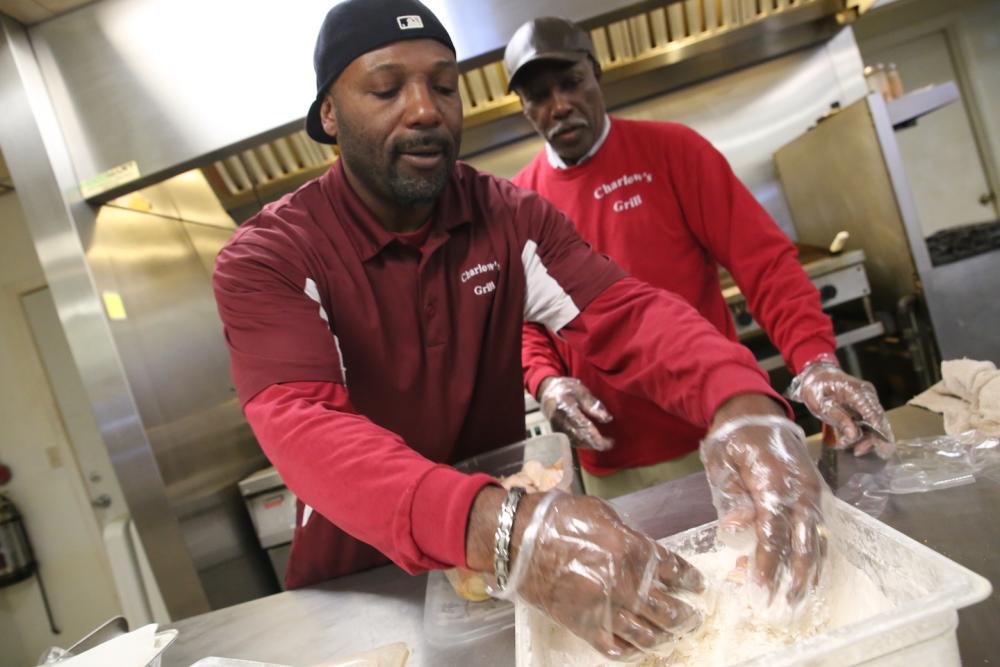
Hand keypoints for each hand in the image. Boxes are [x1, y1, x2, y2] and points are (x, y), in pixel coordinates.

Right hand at [501, 493, 703, 660]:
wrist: (519, 539)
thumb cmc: (558, 518)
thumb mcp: (602, 514)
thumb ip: (627, 533)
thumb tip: (641, 549)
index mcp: (632, 549)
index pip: (674, 570)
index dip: (690, 580)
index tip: (697, 586)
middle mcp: (625, 583)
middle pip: (667, 609)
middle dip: (685, 616)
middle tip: (693, 618)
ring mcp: (606, 608)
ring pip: (648, 634)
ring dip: (665, 636)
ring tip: (672, 636)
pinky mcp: (585, 626)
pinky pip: (617, 649)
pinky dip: (633, 652)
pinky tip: (640, 649)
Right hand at [538, 376, 613, 450]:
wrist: (546, 391)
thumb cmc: (566, 389)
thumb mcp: (581, 391)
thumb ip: (593, 405)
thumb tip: (607, 419)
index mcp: (566, 407)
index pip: (583, 425)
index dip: (596, 436)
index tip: (609, 441)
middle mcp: (559, 419)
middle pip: (579, 436)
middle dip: (595, 443)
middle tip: (609, 444)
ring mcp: (556, 427)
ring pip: (575, 441)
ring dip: (589, 444)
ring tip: (603, 443)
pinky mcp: (556, 431)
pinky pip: (570, 440)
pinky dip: (582, 443)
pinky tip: (591, 442)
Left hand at [701, 410, 826, 604]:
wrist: (755, 411)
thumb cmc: (734, 439)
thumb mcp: (722, 462)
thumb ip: (731, 497)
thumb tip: (735, 529)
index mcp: (774, 480)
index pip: (772, 532)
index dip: (767, 565)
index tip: (759, 592)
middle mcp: (801, 489)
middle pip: (803, 543)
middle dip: (794, 579)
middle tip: (780, 607)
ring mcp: (813, 492)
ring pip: (817, 540)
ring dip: (809, 573)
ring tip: (795, 601)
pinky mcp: (816, 494)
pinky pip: (820, 531)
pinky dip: (816, 556)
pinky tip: (809, 577)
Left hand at [787, 354, 894, 457]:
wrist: (815, 374)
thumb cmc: (816, 387)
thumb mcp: (820, 404)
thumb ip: (838, 418)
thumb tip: (855, 435)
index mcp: (857, 391)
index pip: (874, 414)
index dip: (879, 432)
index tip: (881, 448)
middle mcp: (867, 394)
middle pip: (879, 420)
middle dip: (872, 439)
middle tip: (857, 451)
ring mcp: (868, 399)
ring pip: (876, 422)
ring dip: (865, 437)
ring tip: (847, 446)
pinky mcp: (865, 404)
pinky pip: (869, 421)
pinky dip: (861, 432)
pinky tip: (847, 439)